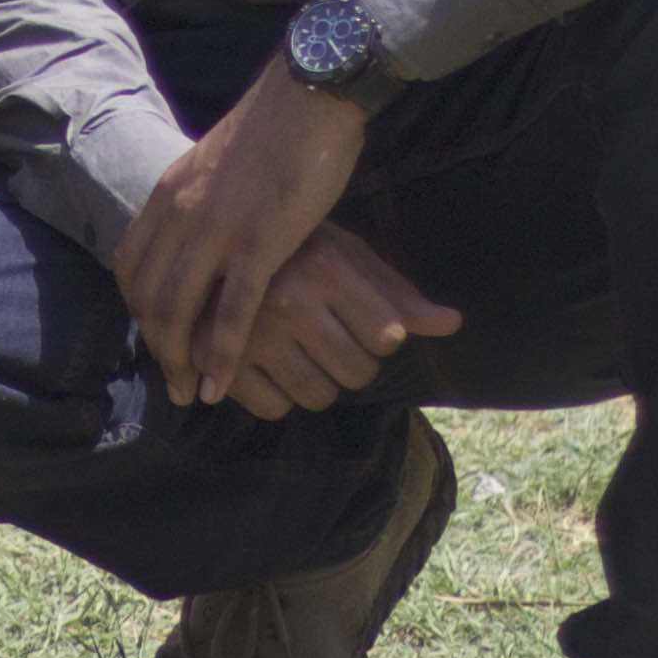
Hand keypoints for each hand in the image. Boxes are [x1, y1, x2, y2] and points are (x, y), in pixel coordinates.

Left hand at [111, 65, 419, 409]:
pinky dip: (222, 354)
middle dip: (156, 347)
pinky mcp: (259, 243)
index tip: (155, 335)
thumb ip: (200, 197)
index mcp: (168, 193)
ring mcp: (216, 231)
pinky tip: (220, 382)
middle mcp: (180, 215)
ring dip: (181, 361)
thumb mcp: (218, 163)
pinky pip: (231, 312)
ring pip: (179, 311)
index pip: (130, 265)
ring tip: (193, 393)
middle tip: (172, 381)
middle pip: (147, 296)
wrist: (310, 92)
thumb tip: (200, 221)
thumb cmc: (276, 126)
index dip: (138, 308)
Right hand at [212, 222, 465, 420]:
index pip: (386, 336)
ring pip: (319, 396)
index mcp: (324, 268)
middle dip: (352, 363)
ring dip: (319, 384)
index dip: (380, 337)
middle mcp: (290, 302)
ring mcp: (253, 335)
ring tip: (302, 355)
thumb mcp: (344, 257)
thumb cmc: (290, 251)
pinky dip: (279, 397)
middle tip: (331, 340)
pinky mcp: (222, 362)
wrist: (204, 248)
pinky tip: (271, 368)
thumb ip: (396, 293)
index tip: (362, 322)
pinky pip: (275, 409)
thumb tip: (453, 323)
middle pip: (358, 372)